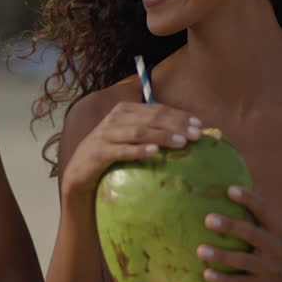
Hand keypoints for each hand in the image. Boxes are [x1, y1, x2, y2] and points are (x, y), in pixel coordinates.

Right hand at [60, 101, 203, 200]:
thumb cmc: (113, 154)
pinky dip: (138, 150)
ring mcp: (106, 134)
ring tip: (181, 143)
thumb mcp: (132, 138)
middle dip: (176, 125)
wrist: (81, 171)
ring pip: (138, 131)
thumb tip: (188, 136)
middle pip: (151, 117)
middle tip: (196, 136)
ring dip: (162, 136)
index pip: (158, 109)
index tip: (200, 126)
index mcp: (127, 110)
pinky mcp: (98, 152)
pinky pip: (121, 150)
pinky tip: (154, 152)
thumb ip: (153, 132)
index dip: (180, 115)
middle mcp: (116, 118)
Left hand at [196, 186, 281, 281]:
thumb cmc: (278, 254)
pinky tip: (206, 274)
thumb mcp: (274, 235)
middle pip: (253, 234)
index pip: (264, 210)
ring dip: (221, 255)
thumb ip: (257, 217)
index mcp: (276, 231)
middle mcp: (274, 247)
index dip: (249, 199)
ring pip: (244, 261)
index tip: (230, 189)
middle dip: (231, 226)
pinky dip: (223, 279)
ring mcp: (269, 268)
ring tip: (200, 250)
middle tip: (208, 219)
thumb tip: (232, 186)